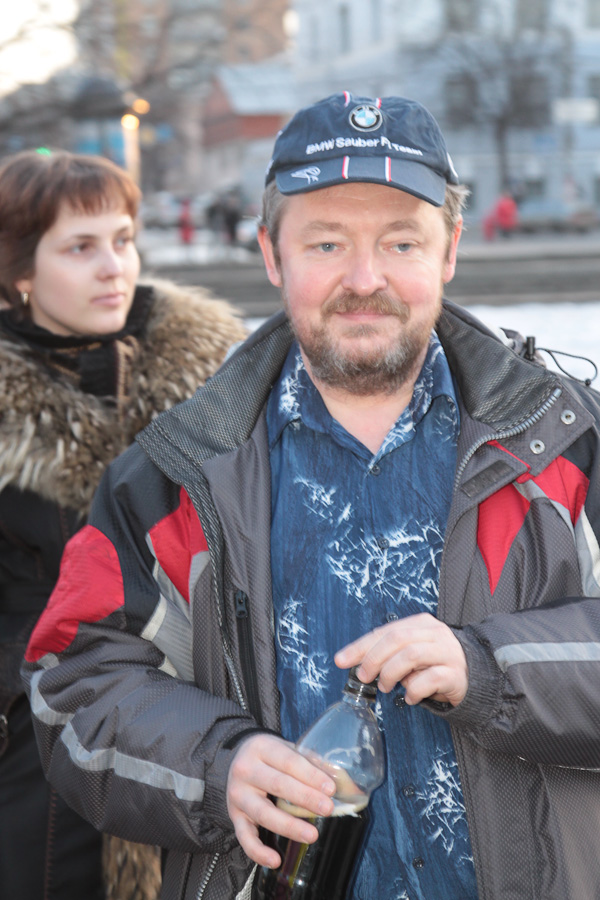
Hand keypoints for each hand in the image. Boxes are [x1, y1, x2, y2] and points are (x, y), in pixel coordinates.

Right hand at [226, 733, 335, 866]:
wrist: (237, 761)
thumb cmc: (270, 757)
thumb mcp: (286, 749)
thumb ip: (309, 761)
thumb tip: (338, 779)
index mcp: (261, 747)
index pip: (289, 761)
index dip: (311, 775)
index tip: (331, 789)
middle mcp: (245, 769)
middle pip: (277, 785)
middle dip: (305, 798)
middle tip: (327, 809)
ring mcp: (237, 794)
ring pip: (263, 813)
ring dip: (289, 826)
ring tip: (312, 835)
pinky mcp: (234, 816)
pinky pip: (244, 837)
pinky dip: (258, 851)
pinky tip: (275, 860)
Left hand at [334, 613, 467, 706]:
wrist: (475, 676)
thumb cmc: (436, 664)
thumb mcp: (412, 652)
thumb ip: (390, 653)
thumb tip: (357, 662)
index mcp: (421, 623)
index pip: (385, 631)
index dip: (360, 646)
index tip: (341, 660)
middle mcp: (434, 634)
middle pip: (397, 638)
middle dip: (374, 658)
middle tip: (364, 676)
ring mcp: (447, 652)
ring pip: (411, 655)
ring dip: (391, 673)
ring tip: (386, 687)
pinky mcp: (455, 674)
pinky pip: (429, 679)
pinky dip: (414, 690)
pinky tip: (409, 697)